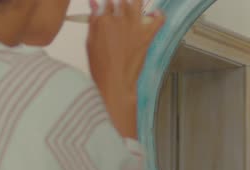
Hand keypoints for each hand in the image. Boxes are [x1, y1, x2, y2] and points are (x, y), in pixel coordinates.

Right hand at [86, 0, 164, 136]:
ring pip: (137, 3)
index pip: (107, 3)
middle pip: (122, 2)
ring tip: (134, 10)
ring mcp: (134, 27)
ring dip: (135, 4)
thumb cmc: (101, 68)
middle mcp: (119, 20)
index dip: (109, 6)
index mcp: (103, 20)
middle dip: (121, 5)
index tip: (109, 10)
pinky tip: (155, 14)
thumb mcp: (91, 42)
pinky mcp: (146, 36)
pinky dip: (159, 15)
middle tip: (121, 14)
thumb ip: (94, 21)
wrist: (115, 82)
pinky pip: (158, 20)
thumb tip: (94, 5)